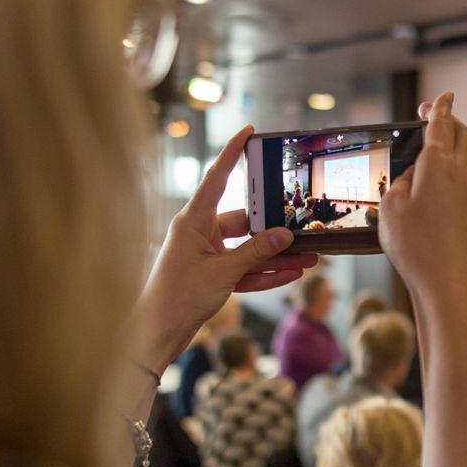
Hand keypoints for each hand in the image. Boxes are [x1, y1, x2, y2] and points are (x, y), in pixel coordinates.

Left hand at [137, 126, 317, 370]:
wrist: (157, 334)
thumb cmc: (178, 297)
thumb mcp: (223, 273)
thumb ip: (256, 253)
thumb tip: (284, 235)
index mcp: (193, 220)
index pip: (217, 177)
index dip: (233, 153)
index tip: (249, 132)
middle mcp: (199, 232)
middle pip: (243, 220)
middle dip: (274, 228)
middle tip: (302, 226)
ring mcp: (205, 254)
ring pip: (248, 248)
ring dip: (276, 255)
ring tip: (309, 257)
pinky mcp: (211, 275)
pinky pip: (244, 269)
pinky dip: (265, 273)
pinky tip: (292, 274)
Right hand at [380, 92, 466, 299]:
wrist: (446, 281)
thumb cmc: (414, 243)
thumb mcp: (390, 206)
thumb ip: (400, 183)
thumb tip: (413, 178)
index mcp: (438, 164)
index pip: (442, 124)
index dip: (441, 107)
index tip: (443, 96)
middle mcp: (459, 174)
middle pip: (462, 135)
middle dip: (449, 120)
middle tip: (432, 116)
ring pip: (463, 159)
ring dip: (449, 147)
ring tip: (425, 151)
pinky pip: (460, 181)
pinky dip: (448, 172)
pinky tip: (431, 185)